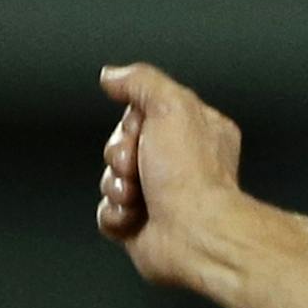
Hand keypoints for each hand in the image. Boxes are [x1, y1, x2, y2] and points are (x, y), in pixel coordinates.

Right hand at [97, 63, 244, 287]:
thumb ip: (142, 81)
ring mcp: (163, 194)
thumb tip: (114, 75)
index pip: (143, 113)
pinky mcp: (145, 224)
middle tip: (139, 166)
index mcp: (198, 129)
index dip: (132, 123)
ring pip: (111, 179)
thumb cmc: (192, 175)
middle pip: (121, 145)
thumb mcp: (171, 106)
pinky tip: (137, 216)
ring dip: (117, 187)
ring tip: (141, 195)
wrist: (193, 232)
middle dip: (120, 156)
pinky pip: (109, 211)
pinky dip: (116, 214)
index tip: (144, 130)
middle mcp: (183, 161)